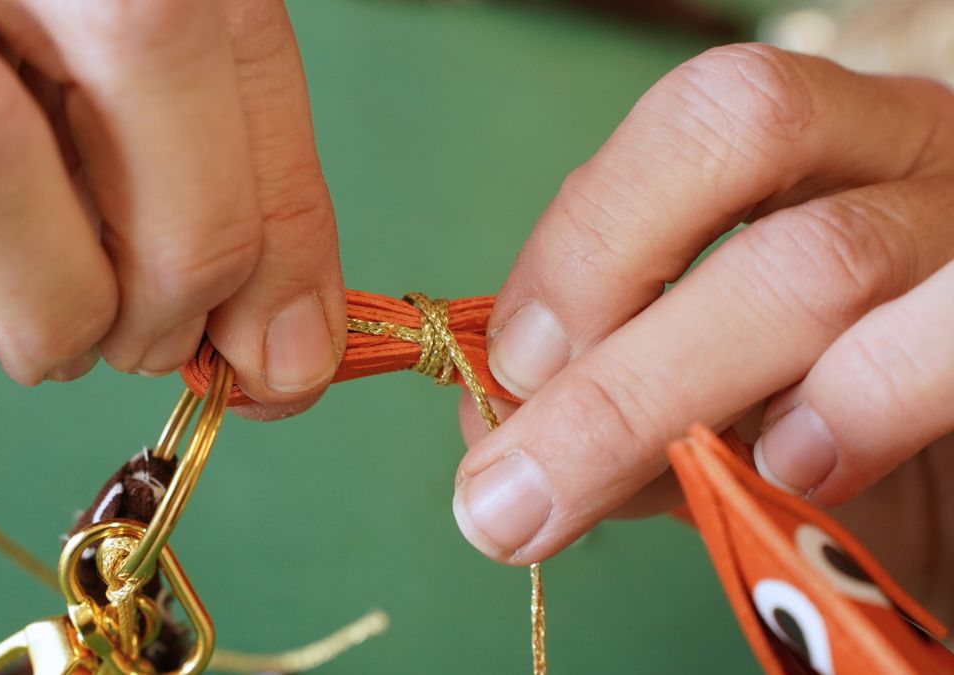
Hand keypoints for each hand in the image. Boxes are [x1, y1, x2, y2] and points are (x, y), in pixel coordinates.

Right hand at [0, 0, 343, 413]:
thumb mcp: (65, 68)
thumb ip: (185, 165)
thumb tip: (288, 345)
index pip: (222, 25)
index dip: (278, 205)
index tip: (289, 342)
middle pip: (140, 45)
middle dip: (188, 247)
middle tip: (163, 340)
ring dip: (53, 305)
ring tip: (58, 348)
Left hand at [452, 44, 953, 568]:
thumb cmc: (836, 437)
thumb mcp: (707, 397)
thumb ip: (607, 389)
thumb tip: (486, 416)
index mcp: (817, 146)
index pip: (694, 118)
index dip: (586, 233)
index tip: (512, 366)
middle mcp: (909, 150)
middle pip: (747, 136)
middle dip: (599, 288)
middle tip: (519, 465)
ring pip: (825, 257)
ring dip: (668, 388)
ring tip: (625, 483)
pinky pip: (946, 349)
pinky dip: (852, 410)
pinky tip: (796, 473)